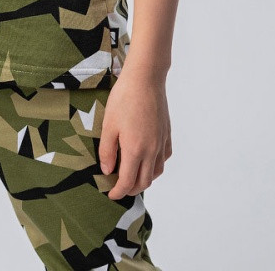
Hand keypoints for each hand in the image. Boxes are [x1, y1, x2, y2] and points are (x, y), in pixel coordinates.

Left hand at [98, 65, 171, 199]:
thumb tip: (107, 170)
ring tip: (133, 175)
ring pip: (157, 171)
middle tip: (119, 187)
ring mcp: (161, 142)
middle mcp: (152, 150)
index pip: (128, 181)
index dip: (118, 192)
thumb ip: (107, 150)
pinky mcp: (167, 133)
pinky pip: (165, 157)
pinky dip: (157, 164)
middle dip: (131, 189)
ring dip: (145, 179)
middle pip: (144, 181)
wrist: (146, 78)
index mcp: (135, 150)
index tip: (111, 194)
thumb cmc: (124, 98)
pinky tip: (148, 158)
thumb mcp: (109, 124)